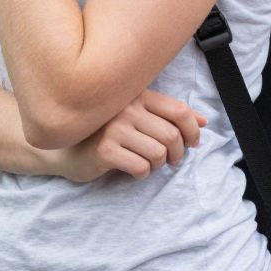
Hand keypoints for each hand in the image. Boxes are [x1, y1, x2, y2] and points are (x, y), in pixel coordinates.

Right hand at [58, 90, 207, 184]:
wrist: (65, 149)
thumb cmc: (106, 134)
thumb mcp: (138, 118)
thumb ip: (169, 116)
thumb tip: (204, 121)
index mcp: (136, 95)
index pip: (178, 110)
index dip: (192, 130)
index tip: (193, 144)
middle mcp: (125, 108)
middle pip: (171, 135)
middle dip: (177, 154)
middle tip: (171, 161)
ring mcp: (114, 128)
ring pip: (158, 153)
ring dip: (158, 165)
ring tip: (148, 164)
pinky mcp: (105, 150)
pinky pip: (141, 167)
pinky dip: (142, 174)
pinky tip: (131, 170)